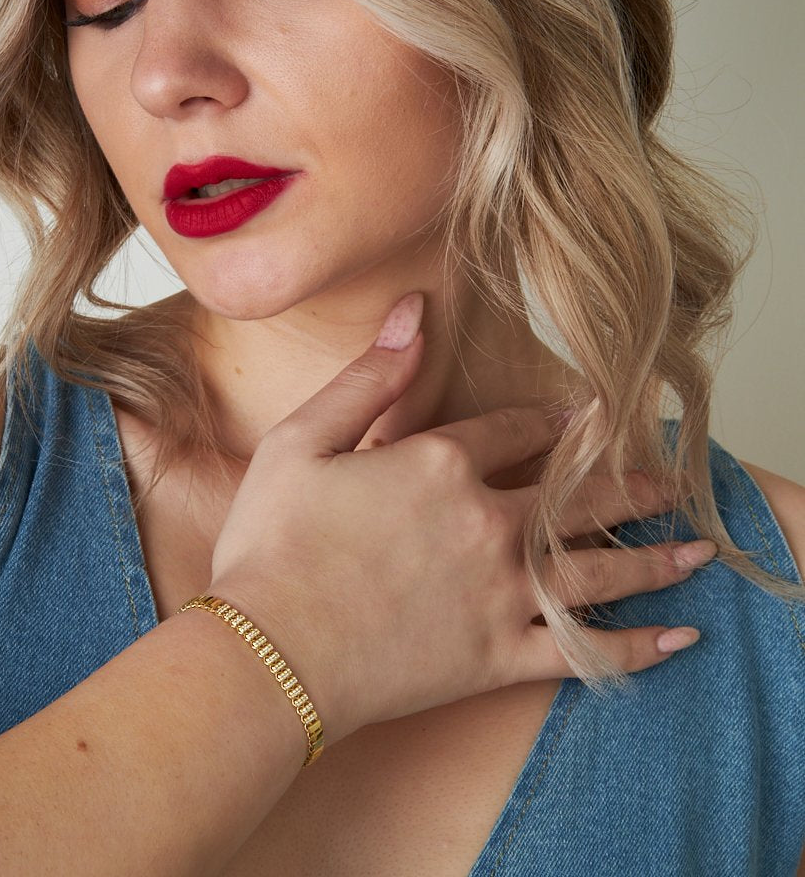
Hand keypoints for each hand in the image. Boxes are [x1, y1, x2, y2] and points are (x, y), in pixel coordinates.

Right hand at [206, 292, 710, 743]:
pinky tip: (678, 637)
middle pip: (577, 495)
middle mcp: (486, 524)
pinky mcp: (499, 657)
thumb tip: (413, 310)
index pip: (513, 430)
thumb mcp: (302, 439)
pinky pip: (584, 652)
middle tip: (671, 479)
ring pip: (599, 569)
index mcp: (440, 465)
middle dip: (627, 484)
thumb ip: (368, 377)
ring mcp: (500, 594)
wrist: (271, 653)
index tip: (585, 415)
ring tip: (696, 548)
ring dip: (654, 556)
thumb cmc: (272, 544)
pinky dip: (636, 647)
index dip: (552, 420)